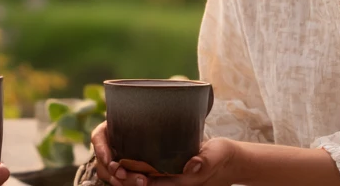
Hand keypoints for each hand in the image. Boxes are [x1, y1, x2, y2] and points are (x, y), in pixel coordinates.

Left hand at [90, 123, 240, 185]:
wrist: (227, 159)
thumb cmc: (221, 157)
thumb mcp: (214, 156)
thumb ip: (203, 161)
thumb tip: (191, 166)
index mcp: (181, 181)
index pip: (153, 184)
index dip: (135, 180)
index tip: (120, 170)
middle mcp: (172, 181)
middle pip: (144, 184)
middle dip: (126, 179)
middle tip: (113, 167)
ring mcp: (169, 178)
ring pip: (143, 181)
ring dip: (127, 176)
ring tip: (112, 165)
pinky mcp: (168, 171)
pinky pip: (148, 174)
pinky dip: (134, 170)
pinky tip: (123, 161)